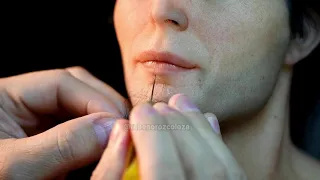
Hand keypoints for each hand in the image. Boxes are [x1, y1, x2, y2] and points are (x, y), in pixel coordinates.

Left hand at [0, 67, 129, 179]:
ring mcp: (36, 125)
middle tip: (124, 131)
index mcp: (4, 96)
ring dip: (101, 126)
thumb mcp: (14, 168)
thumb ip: (63, 144)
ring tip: (116, 141)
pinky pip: (77, 134)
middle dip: (103, 109)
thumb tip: (112, 128)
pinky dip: (94, 142)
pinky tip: (103, 151)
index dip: (96, 100)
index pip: (62, 82)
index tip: (120, 124)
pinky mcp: (46, 144)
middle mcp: (22, 105)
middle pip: (76, 91)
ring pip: (80, 113)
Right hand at [92, 94, 246, 179]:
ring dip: (199, 129)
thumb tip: (121, 132)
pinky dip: (218, 144)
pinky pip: (235, 174)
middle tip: (156, 107)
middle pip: (201, 168)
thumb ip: (109, 174)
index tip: (139, 112)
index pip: (165, 174)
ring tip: (180, 105)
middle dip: (176, 128)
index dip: (152, 136)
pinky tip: (205, 121)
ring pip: (224, 170)